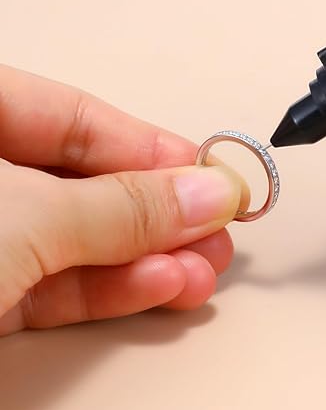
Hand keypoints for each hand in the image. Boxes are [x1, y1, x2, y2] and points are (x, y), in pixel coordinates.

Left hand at [0, 65, 248, 334]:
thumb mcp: (23, 216)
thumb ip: (121, 206)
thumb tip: (205, 194)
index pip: (77, 118)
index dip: (152, 149)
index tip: (213, 177)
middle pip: (85, 183)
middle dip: (160, 214)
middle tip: (217, 230)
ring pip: (75, 242)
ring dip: (146, 261)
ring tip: (200, 272)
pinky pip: (53, 286)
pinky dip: (109, 291)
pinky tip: (160, 287)